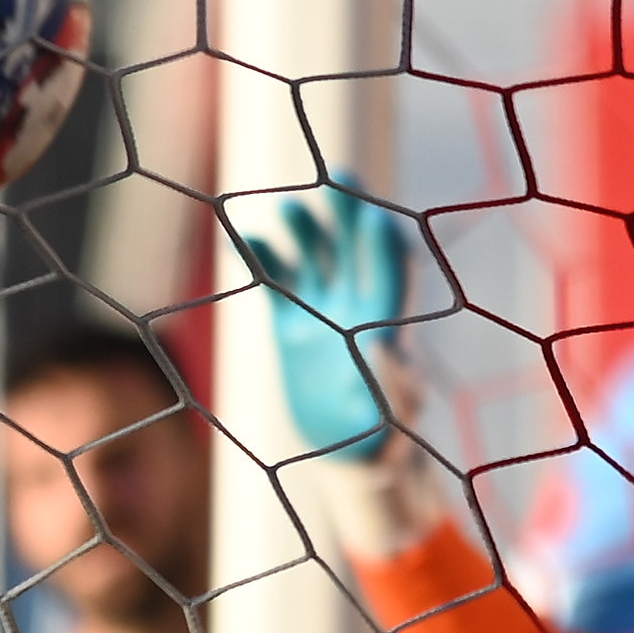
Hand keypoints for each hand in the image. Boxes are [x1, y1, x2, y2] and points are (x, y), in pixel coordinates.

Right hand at [236, 180, 423, 459]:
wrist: (347, 454)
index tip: (374, 218)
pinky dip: (258, 258)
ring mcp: (322, 311)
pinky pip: (273, 282)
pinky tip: (237, 234)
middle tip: (341, 178)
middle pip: (354, 247)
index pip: (389, 270)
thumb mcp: (396, 420)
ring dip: (304, 231)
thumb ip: (396, 389)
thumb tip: (388, 351)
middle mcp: (357, 307)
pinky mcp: (291, 325)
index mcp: (387, 323)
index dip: (383, 244)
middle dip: (349, 213)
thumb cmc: (384, 439)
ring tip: (288, 211)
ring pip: (313, 257)